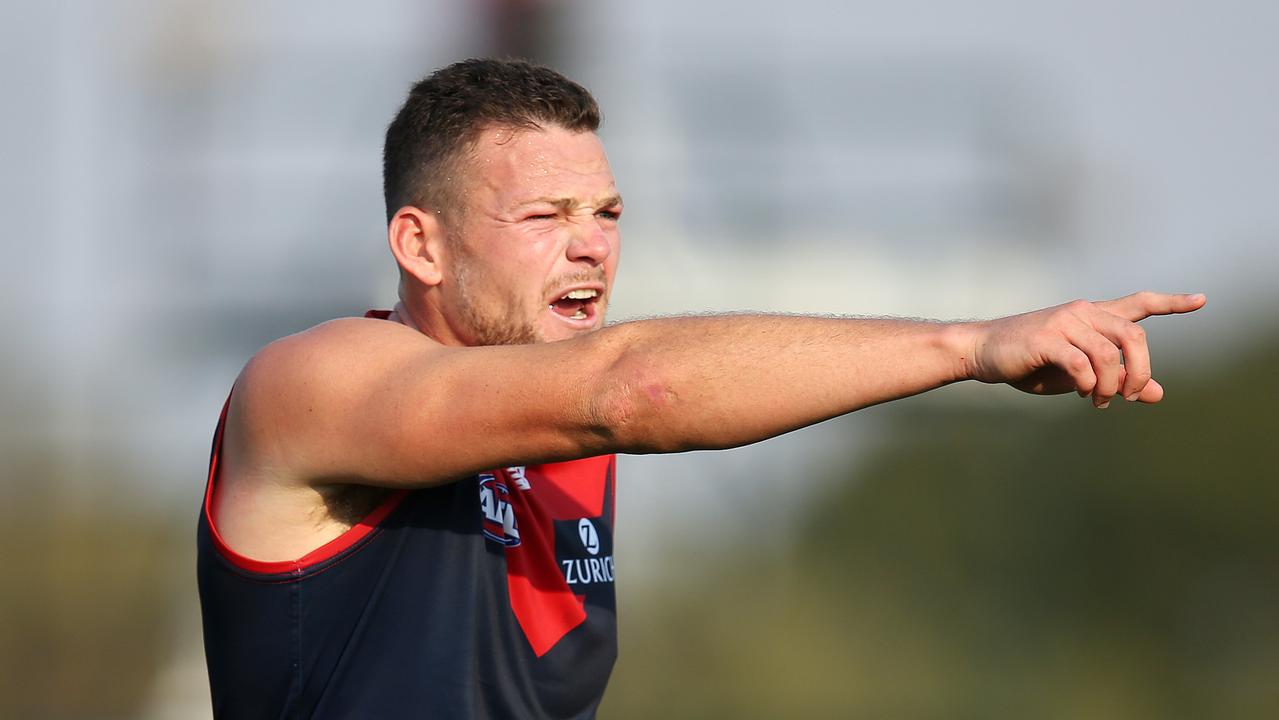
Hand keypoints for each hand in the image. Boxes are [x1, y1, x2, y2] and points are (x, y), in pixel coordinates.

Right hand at [966, 291, 1205, 406]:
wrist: (983, 351)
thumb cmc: (1030, 362)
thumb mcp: (1079, 374)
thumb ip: (1116, 379)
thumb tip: (1157, 394)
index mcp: (1092, 317)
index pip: (1139, 304)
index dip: (1172, 303)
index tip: (1201, 300)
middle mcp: (1083, 313)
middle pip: (1133, 338)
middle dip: (1140, 371)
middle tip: (1132, 396)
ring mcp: (1065, 323)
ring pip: (1110, 354)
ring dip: (1111, 385)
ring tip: (1099, 400)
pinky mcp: (1047, 338)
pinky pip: (1082, 364)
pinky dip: (1089, 383)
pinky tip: (1083, 392)